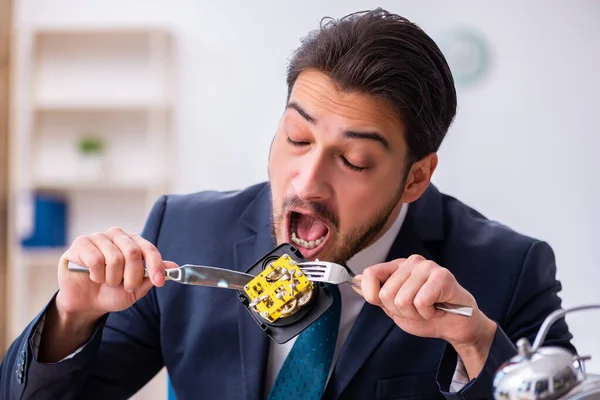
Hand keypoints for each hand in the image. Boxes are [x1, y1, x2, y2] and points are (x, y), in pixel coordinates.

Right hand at [56, 226, 175, 321]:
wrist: (86, 303)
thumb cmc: (112, 292)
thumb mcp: (136, 288)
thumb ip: (152, 276)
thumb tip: (174, 267)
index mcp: (133, 243)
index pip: (149, 249)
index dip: (156, 266)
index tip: (159, 282)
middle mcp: (118, 236)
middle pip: (133, 253)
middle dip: (132, 276)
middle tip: (127, 286)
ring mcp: (99, 237)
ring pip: (114, 258)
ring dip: (113, 278)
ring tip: (107, 282)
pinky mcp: (81, 243)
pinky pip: (95, 260)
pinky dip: (97, 275)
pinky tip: (93, 277)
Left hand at [355, 255, 496, 377]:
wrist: (456, 326)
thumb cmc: (427, 315)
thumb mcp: (395, 308)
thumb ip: (377, 295)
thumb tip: (354, 282)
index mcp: (397, 267)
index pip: (370, 274)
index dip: (372, 295)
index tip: (387, 305)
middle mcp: (411, 262)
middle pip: (386, 294)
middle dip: (400, 311)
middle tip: (417, 310)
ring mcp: (427, 267)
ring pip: (402, 300)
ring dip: (415, 314)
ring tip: (428, 310)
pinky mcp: (442, 276)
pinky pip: (420, 302)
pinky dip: (427, 314)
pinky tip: (437, 309)